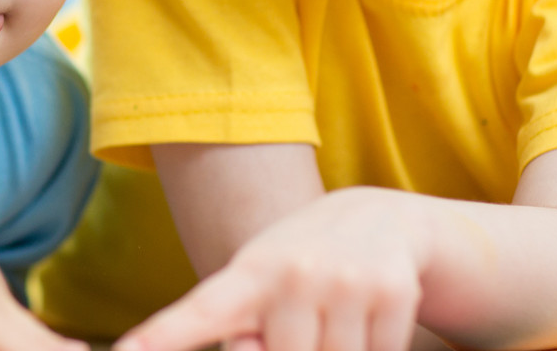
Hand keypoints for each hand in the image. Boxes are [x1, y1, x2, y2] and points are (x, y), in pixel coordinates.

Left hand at [115, 188, 422, 350]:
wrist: (377, 218)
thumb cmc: (297, 270)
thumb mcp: (258, 290)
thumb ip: (239, 330)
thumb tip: (244, 350)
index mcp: (248, 275)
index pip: (199, 313)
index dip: (163, 337)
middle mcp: (294, 273)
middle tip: (300, 325)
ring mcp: (346, 280)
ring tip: (332, 323)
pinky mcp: (393, 292)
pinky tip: (366, 322)